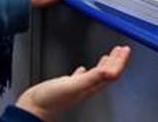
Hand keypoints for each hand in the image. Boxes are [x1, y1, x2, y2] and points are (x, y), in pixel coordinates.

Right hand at [16, 46, 130, 121]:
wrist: (32, 109)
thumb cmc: (49, 101)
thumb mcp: (72, 86)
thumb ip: (91, 78)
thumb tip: (109, 71)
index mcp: (90, 87)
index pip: (111, 74)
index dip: (120, 61)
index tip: (125, 50)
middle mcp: (86, 88)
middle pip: (106, 74)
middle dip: (115, 61)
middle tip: (121, 49)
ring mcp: (76, 88)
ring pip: (95, 75)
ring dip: (104, 64)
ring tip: (109, 56)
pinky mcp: (65, 87)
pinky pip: (79, 78)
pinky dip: (84, 72)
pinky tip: (82, 69)